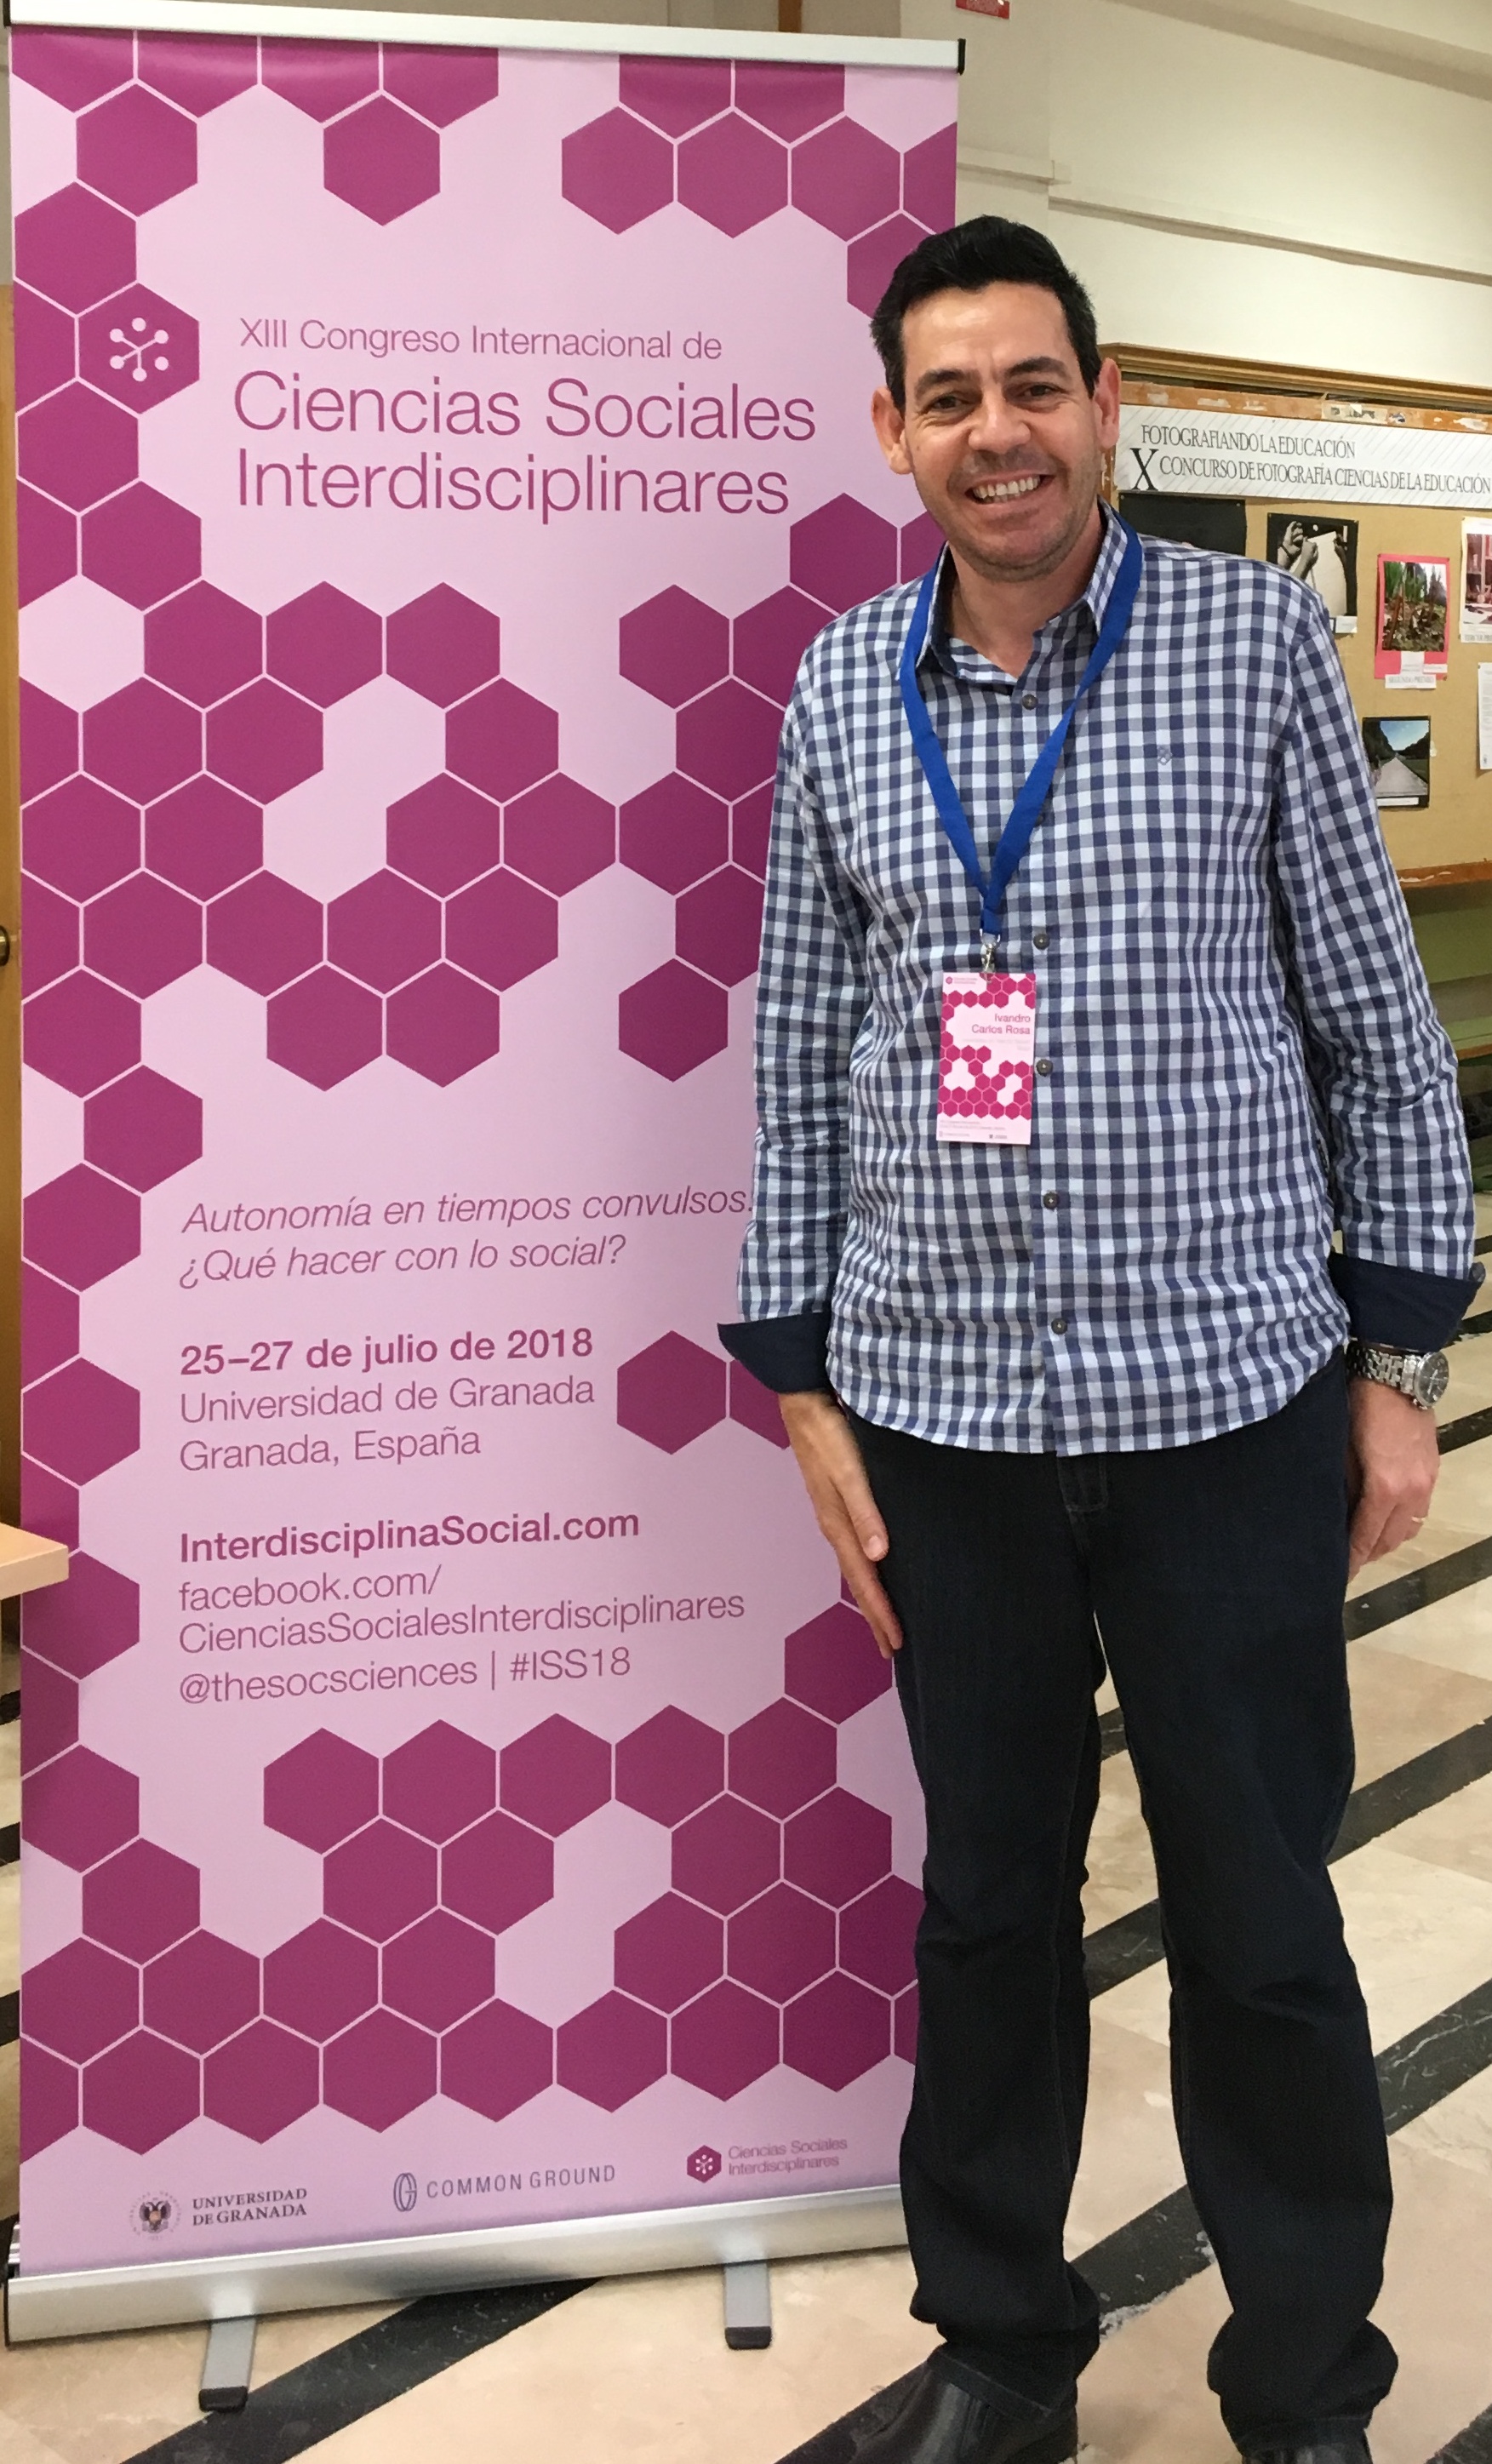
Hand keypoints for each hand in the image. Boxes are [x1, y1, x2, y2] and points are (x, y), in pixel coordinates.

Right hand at [778, 1391, 902, 1657]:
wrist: (805, 1403)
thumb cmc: (829, 1434)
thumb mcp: (849, 1470)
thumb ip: (865, 1510)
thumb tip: (880, 1555)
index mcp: (838, 1525)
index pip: (864, 1580)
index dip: (881, 1613)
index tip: (896, 1643)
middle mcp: (835, 1527)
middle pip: (858, 1582)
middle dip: (875, 1616)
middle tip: (892, 1648)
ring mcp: (835, 1516)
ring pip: (856, 1567)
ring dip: (871, 1596)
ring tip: (886, 1620)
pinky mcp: (838, 1502)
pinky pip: (854, 1548)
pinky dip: (866, 1569)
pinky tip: (876, 1568)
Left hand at [1347, 1376, 1439, 1577]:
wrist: (1396, 1374)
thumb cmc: (1359, 1406)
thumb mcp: (1341, 1449)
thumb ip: (1344, 1486)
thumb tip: (1338, 1514)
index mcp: (1385, 1488)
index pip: (1367, 1537)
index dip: (1352, 1558)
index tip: (1338, 1573)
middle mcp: (1412, 1492)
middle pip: (1391, 1540)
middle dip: (1368, 1554)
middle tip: (1347, 1560)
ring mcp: (1427, 1482)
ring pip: (1408, 1529)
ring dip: (1387, 1540)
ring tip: (1364, 1543)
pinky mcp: (1433, 1471)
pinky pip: (1419, 1510)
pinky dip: (1402, 1521)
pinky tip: (1385, 1518)